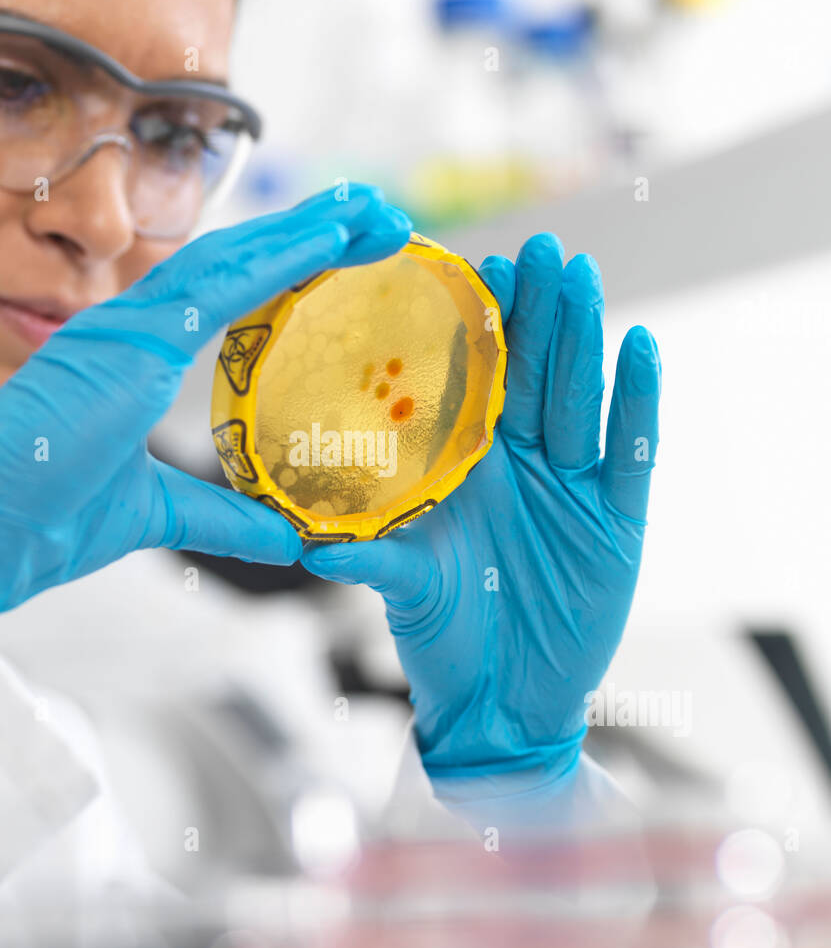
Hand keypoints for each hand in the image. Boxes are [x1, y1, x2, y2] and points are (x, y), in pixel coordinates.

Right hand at [0, 186, 410, 624]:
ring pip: (228, 258)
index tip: (349, 247)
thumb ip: (225, 518)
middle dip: (310, 234)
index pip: (227, 294)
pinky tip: (324, 240)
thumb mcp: (158, 516)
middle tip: (378, 211)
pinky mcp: (119, 341)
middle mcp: (127, 326)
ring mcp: (119, 326)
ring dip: (302, 230)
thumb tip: (290, 537)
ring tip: (367, 207)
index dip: (289, 266)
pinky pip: (210, 288)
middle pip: (235, 263)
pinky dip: (271, 259)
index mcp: (131, 355)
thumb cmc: (43, 523)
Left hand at [302, 233, 660, 784]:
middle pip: (533, 374)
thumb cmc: (443, 635)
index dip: (478, 329)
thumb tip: (307, 547)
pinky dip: (637, 403)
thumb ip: (368, 560)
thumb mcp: (404, 587)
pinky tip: (641, 346)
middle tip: (538, 248)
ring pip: (579, 397)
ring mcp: (570, 487)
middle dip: (537, 312)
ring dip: (582, 337)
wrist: (500, 699)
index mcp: (463, 466)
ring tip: (581, 274)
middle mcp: (518, 464)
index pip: (475, 383)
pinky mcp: (616, 519)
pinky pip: (630, 452)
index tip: (473, 271)